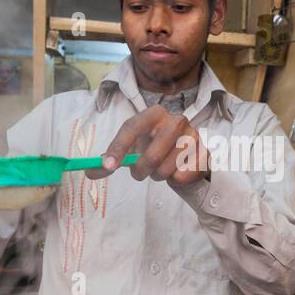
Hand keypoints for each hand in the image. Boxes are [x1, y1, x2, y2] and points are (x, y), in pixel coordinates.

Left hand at [90, 105, 209, 187]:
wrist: (188, 155)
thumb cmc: (155, 149)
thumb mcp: (133, 149)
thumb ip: (111, 159)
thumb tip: (89, 170)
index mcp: (154, 113)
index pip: (132, 127)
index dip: (117, 148)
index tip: (107, 167)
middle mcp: (176, 119)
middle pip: (152, 154)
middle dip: (141, 170)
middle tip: (137, 174)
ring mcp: (193, 135)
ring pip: (165, 169)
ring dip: (158, 176)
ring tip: (160, 170)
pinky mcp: (204, 153)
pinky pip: (182, 176)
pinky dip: (174, 180)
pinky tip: (177, 171)